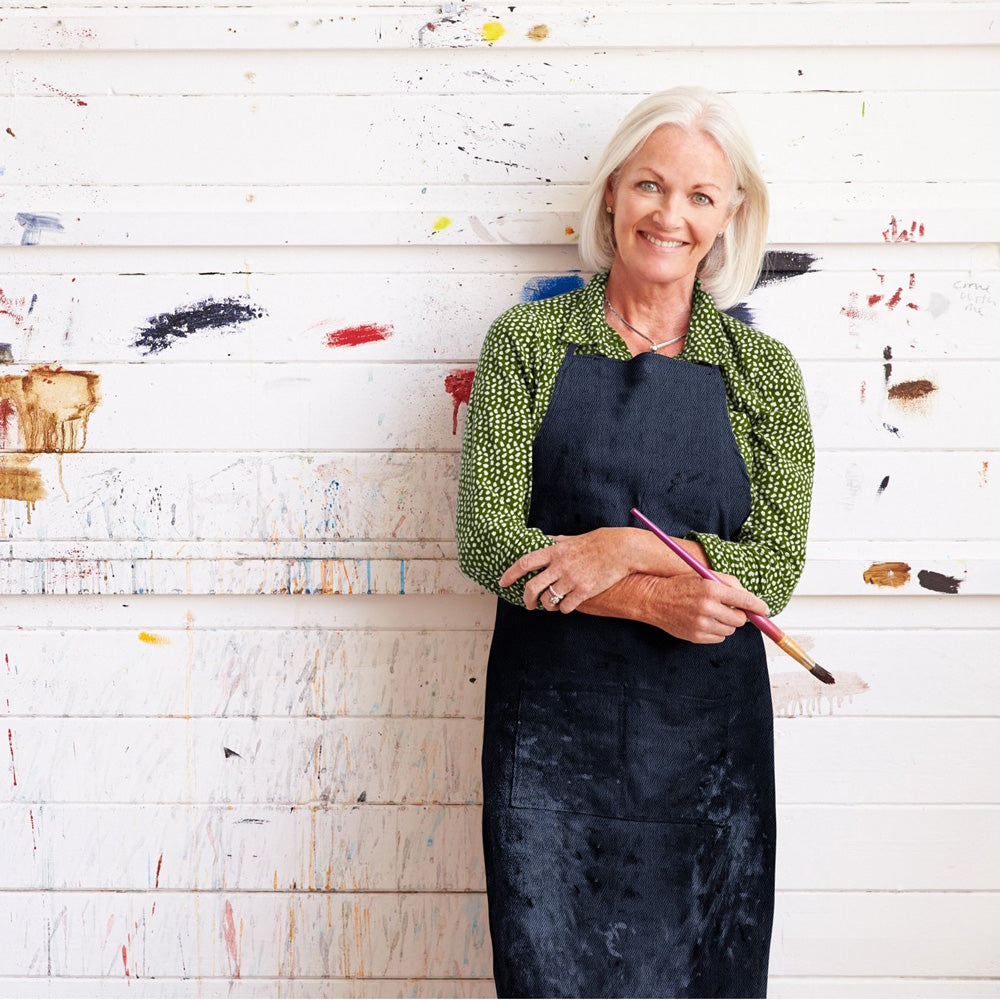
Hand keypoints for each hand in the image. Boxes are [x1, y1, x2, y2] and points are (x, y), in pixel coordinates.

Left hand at [499, 528, 635, 612]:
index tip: (502, 582)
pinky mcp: (585, 591)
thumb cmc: (597, 542)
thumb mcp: (572, 539)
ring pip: (549, 600)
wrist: (621, 550)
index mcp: (554, 551)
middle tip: (528, 604)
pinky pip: (566, 607)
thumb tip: (544, 540)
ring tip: (551, 604)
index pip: (525, 563)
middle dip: (526, 599)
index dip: (510, 574)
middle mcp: (560, 566)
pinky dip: (563, 609)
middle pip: (532, 587)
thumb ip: (556, 542)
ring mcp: (572, 580)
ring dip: (547, 605)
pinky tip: (566, 605)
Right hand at [626, 572, 769, 642]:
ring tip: (714, 613)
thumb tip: (750, 599)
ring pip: (730, 630)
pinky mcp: (695, 636)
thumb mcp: (703, 576)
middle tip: (732, 608)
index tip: (764, 610)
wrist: (653, 599)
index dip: (758, 606)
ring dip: (728, 623)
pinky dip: (717, 631)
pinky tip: (706, 621)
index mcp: (711, 589)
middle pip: (740, 618)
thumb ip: (728, 583)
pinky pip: (719, 638)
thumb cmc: (679, 585)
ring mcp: (701, 624)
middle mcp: (707, 607)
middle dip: (740, 614)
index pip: (745, 600)